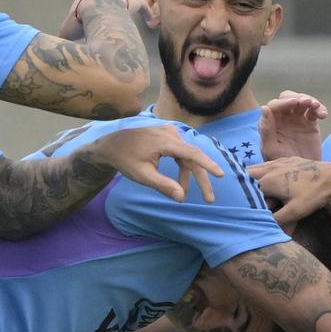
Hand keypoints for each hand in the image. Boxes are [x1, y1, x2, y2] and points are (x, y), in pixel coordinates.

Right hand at [60, 0, 151, 39]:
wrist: (96, 9)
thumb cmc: (81, 21)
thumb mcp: (68, 32)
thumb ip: (65, 39)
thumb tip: (58, 51)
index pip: (90, 5)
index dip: (93, 14)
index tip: (95, 23)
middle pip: (108, 1)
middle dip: (110, 9)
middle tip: (114, 20)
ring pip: (125, 1)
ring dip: (127, 9)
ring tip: (131, 19)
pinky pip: (141, 5)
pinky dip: (146, 12)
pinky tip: (150, 21)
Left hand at [89, 125, 224, 201]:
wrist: (110, 143)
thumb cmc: (124, 158)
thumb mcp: (142, 175)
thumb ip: (163, 185)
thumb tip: (182, 197)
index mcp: (165, 141)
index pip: (192, 153)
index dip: (208, 165)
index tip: (220, 175)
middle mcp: (170, 133)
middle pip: (192, 157)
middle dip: (201, 179)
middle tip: (209, 199)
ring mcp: (169, 132)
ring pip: (187, 156)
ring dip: (189, 175)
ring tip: (184, 193)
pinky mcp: (167, 135)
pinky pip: (181, 152)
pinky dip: (182, 167)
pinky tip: (180, 181)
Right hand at [246, 157, 330, 228]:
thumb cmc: (314, 194)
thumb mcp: (295, 212)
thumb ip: (275, 220)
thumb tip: (261, 226)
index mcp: (267, 181)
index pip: (244, 190)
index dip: (241, 198)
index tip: (237, 205)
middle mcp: (269, 168)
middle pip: (246, 175)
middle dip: (241, 185)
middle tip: (239, 196)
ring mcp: (278, 162)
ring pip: (256, 168)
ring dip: (251, 177)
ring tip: (250, 189)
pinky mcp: (287, 159)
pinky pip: (268, 164)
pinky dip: (262, 171)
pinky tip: (267, 179)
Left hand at [259, 90, 327, 161]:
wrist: (300, 176)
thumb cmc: (281, 165)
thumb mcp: (271, 150)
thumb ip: (266, 130)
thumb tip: (265, 108)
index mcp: (270, 122)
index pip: (274, 105)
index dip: (283, 102)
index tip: (293, 103)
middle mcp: (283, 118)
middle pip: (288, 98)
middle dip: (296, 97)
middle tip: (306, 102)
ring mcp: (297, 119)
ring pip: (302, 102)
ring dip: (310, 100)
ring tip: (316, 106)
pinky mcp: (310, 123)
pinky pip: (314, 112)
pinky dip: (319, 110)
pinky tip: (323, 115)